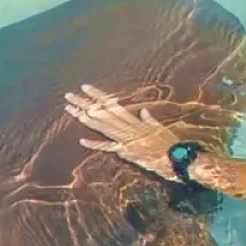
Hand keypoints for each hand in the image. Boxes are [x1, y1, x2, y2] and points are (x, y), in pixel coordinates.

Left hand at [62, 84, 186, 180]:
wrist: (177, 158)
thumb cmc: (170, 145)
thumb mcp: (160, 129)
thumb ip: (149, 121)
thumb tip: (143, 112)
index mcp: (133, 120)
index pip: (112, 104)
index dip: (97, 95)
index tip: (84, 87)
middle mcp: (128, 127)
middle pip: (101, 113)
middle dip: (84, 104)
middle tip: (68, 96)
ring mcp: (126, 139)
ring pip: (102, 126)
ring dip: (85, 118)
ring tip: (70, 110)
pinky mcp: (128, 152)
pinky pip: (109, 147)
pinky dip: (96, 144)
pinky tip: (82, 140)